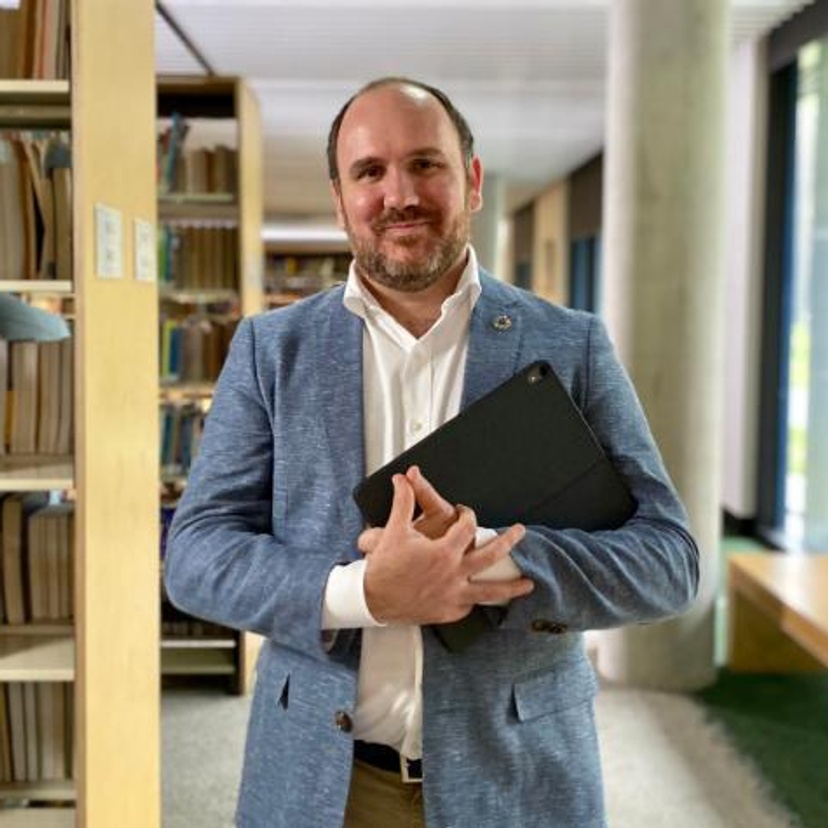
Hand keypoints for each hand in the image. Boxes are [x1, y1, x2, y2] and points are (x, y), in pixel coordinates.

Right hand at [362, 474, 533, 624]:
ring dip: (511, 587)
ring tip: (529, 584)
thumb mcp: (394, 529)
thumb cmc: (384, 565)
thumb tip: (403, 479)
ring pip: (490, 591)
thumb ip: (403, 501)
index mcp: (444, 551)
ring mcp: (453, 595)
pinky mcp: (448, 612)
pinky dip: (477, 601)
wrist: (372, 599)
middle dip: (509, 541)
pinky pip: (469, 606)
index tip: (464, 513)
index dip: (467, 515)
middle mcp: (454, 573)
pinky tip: (484, 598)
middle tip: (520, 532)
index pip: (467, 527)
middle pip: (491, 555)